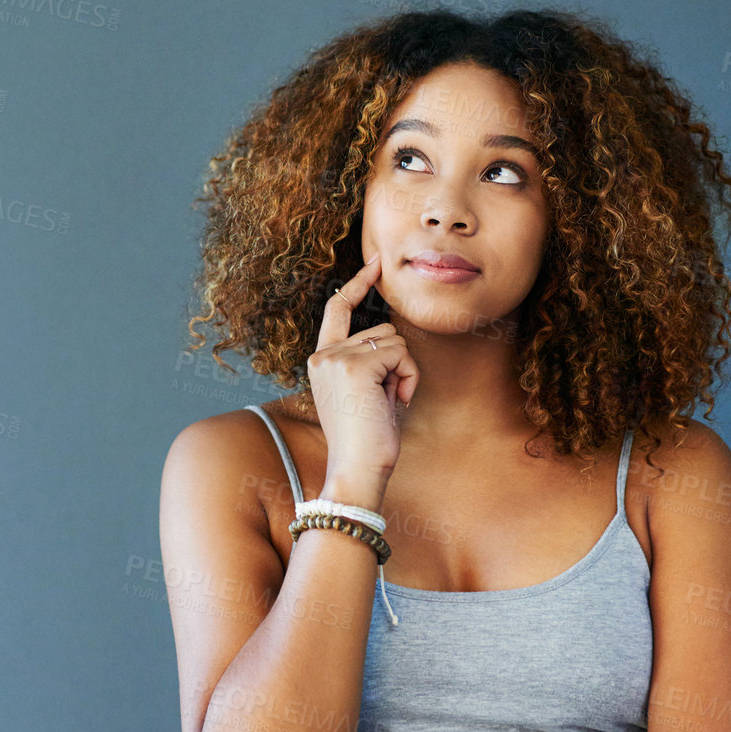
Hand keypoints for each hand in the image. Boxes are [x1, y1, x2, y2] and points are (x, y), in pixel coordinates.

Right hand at [308, 253, 419, 485]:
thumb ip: (368, 363)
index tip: (376, 263)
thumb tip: (392, 341)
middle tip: (386, 398)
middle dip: (396, 362)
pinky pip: (401, 354)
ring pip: (394, 340)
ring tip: (389, 402)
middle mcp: (324, 354)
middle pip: (382, 329)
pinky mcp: (356, 366)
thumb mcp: (363, 393)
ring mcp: (337, 358)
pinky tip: (396, 402)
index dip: (358, 284)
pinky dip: (409, 377)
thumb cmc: (365, 440)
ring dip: (403, 371)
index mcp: (321, 360)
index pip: (338, 309)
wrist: (356, 469)